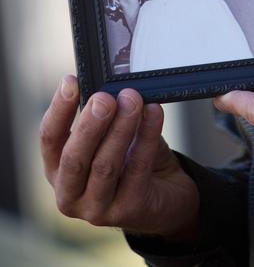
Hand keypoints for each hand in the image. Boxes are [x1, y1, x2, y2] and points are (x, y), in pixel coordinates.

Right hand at [40, 76, 199, 238]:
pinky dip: (147, 136)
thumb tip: (108, 85)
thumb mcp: (110, 137)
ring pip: (105, 166)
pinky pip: (138, 168)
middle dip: (90, 124)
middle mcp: (70, 194)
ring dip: (121, 128)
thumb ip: (103, 117)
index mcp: (58, 171)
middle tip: (105, 97)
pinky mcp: (129, 210)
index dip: (59, 109)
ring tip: (133, 99)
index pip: (49, 139)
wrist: (166, 195)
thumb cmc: (131, 159)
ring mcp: (97, 209)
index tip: (71, 81)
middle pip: (74, 158)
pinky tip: (153, 113)